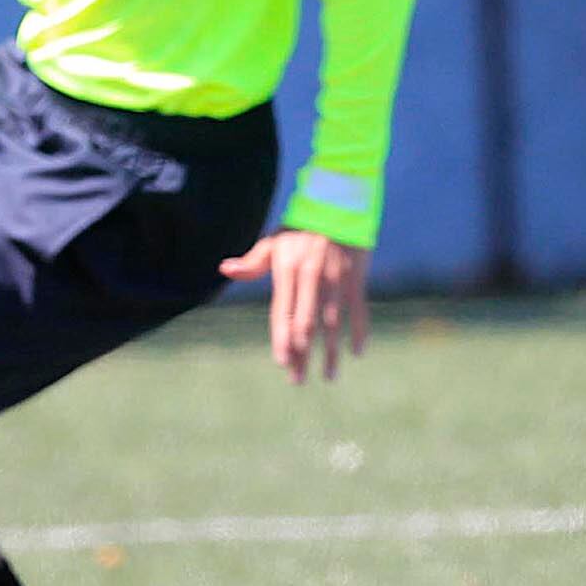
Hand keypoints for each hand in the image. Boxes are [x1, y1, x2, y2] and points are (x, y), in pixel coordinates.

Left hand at [219, 228, 368, 383]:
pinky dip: (360, 332)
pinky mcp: (356, 279)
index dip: (282, 338)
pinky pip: (359, 311)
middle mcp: (312, 277)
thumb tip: (225, 269)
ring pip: (333, 323)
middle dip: (302, 354)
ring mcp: (336, 280)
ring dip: (331, 352)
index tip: (282, 362)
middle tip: (298, 380)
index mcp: (288, 271)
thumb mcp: (273, 241)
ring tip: (328, 376)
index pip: (283, 312)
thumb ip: (252, 262)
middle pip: (306, 324)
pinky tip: (357, 353)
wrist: (338, 205)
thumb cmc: (299, 227)